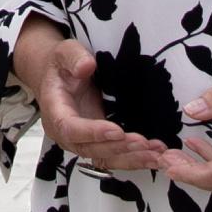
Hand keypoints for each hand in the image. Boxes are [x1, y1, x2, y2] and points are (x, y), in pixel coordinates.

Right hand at [11, 17, 179, 178]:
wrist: (60, 76)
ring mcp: (82, 141)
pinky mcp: (97, 143)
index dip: (93, 133)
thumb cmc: (62, 65)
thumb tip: (87, 66)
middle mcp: (66, 134)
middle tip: (144, 143)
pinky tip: (154, 156)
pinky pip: (113, 157)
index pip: (70, 129)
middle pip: (90, 150)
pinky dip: (134, 159)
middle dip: (118, 148)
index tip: (118, 131)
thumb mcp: (65, 52)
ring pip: (104, 158)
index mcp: (55, 112)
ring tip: (156, 154)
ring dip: (131, 159)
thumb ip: (74, 57)